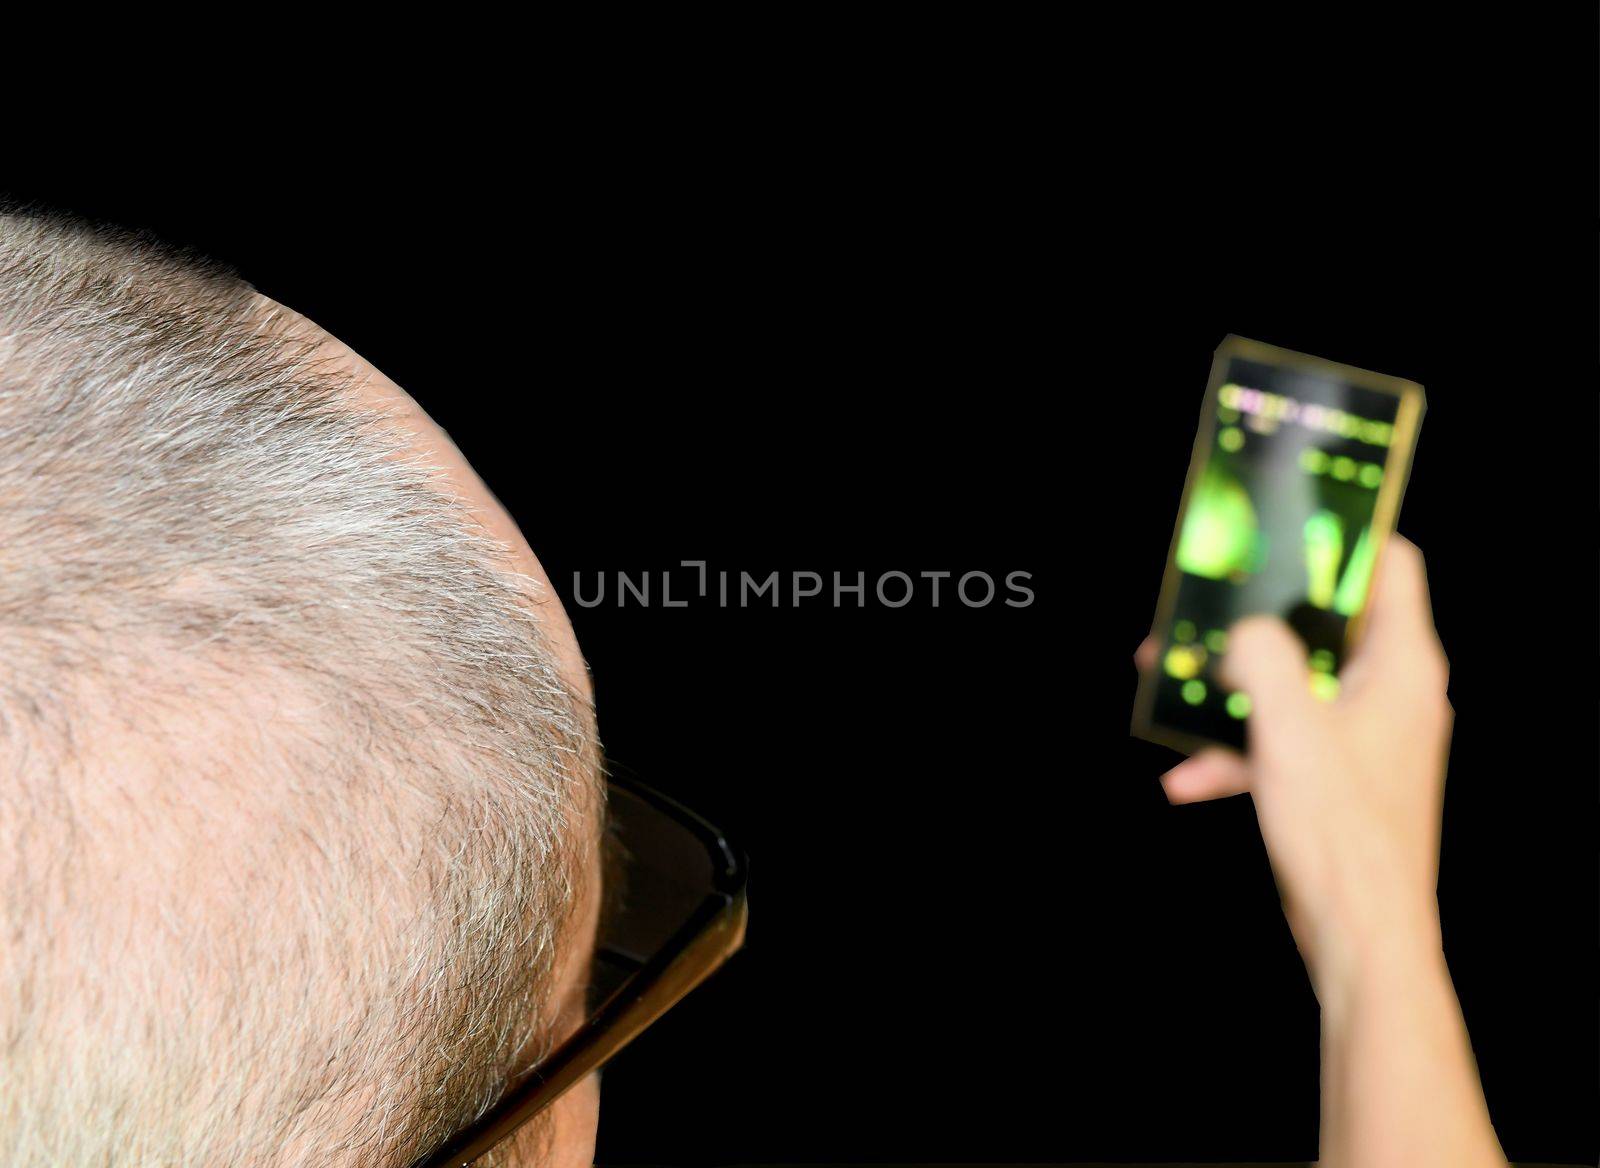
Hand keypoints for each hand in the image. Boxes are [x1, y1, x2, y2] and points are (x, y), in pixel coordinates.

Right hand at [1141, 536, 1452, 997]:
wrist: (1360, 936)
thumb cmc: (1341, 835)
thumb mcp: (1286, 728)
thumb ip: (1260, 657)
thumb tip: (1242, 632)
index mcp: (1400, 664)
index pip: (1388, 563)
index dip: (1340, 533)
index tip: (1285, 522)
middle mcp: (1391, 692)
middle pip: (1322, 624)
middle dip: (1252, 621)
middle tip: (1199, 612)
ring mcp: (1367, 737)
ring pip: (1293, 685)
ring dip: (1232, 690)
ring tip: (1169, 691)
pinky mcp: (1341, 779)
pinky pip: (1284, 742)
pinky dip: (1240, 752)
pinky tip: (1188, 778)